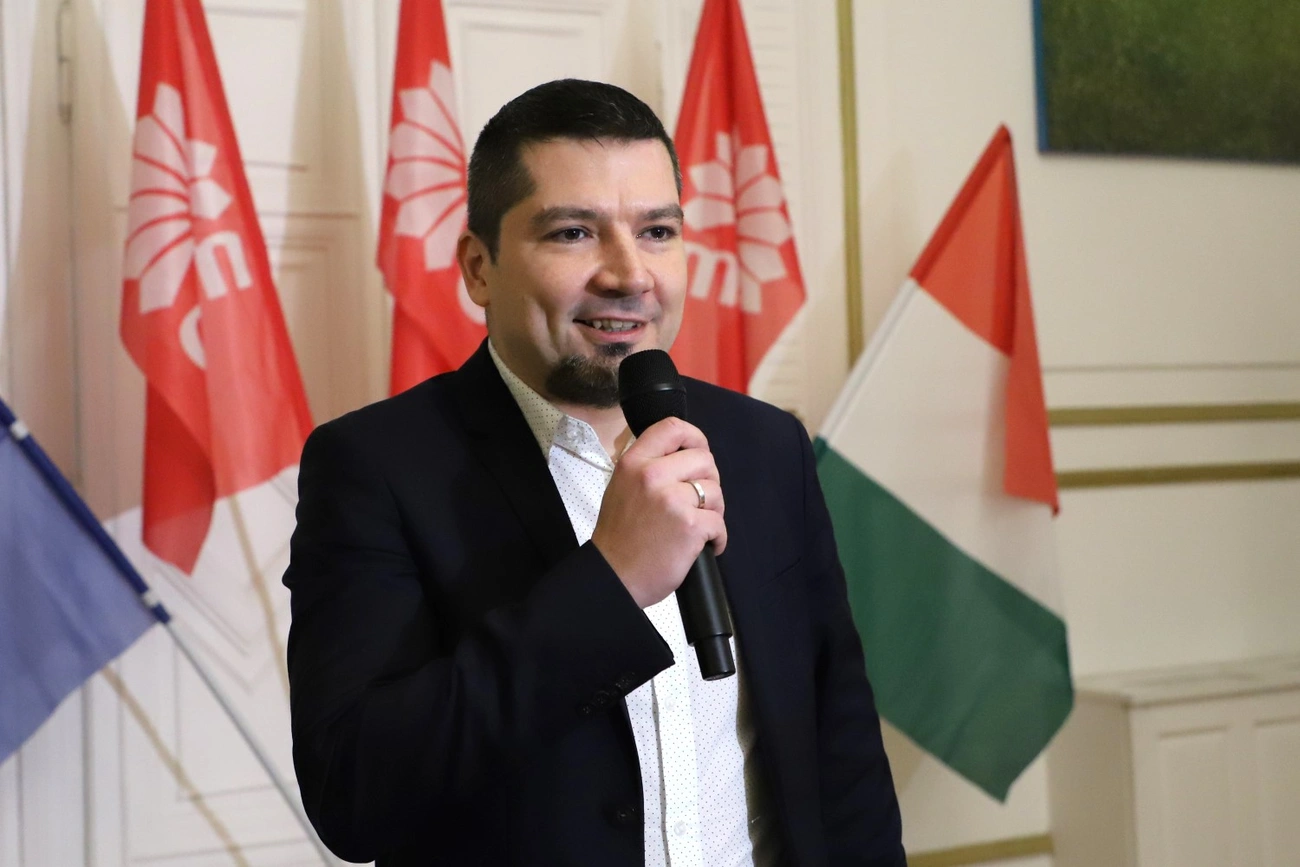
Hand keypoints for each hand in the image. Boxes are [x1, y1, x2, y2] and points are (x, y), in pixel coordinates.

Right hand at [591, 417, 726, 608]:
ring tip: (697, 526)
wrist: (613, 577)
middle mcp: (652, 475)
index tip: (698, 452)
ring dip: (713, 510)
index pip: (672, 427)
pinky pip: (719, 522)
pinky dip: (717, 538)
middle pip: (704, 459)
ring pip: (715, 491)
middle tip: (698, 501)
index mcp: (633, 463)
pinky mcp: (690, 526)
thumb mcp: (621, 487)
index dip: (694, 437)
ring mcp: (672, 500)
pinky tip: (704, 545)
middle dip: (709, 480)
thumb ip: (647, 467)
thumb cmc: (619, 538)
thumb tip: (682, 456)